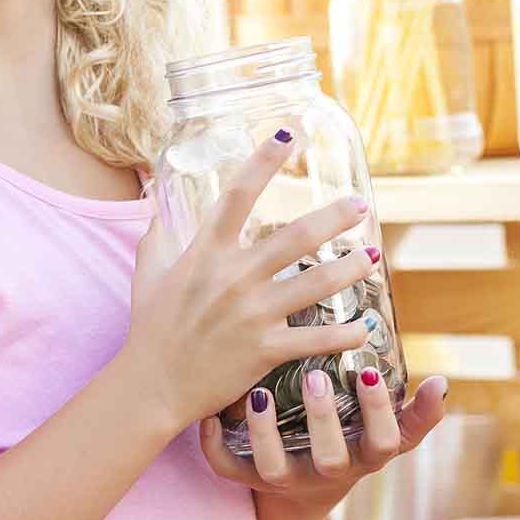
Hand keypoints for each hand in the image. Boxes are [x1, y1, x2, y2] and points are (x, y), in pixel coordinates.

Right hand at [123, 131, 379, 433]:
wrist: (151, 387)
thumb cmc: (150, 329)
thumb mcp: (147, 274)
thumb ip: (156, 237)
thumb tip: (154, 201)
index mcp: (205, 253)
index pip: (238, 194)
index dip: (263, 160)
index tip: (289, 132)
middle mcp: (233, 277)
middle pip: (294, 237)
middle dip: (333, 217)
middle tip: (361, 204)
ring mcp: (252, 314)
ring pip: (315, 284)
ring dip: (350, 269)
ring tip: (372, 257)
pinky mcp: (265, 350)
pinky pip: (316, 339)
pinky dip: (345, 334)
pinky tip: (364, 327)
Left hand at [198, 371, 449, 502]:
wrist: (296, 496)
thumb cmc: (348, 442)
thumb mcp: (382, 431)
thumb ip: (411, 410)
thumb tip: (443, 381)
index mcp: (365, 455)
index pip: (386, 442)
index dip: (382, 413)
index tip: (370, 372)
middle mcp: (328, 471)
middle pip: (332, 458)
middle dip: (325, 419)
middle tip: (317, 374)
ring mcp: (287, 478)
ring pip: (275, 467)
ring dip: (265, 433)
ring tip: (259, 394)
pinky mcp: (249, 480)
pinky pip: (229, 469)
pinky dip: (215, 444)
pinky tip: (210, 413)